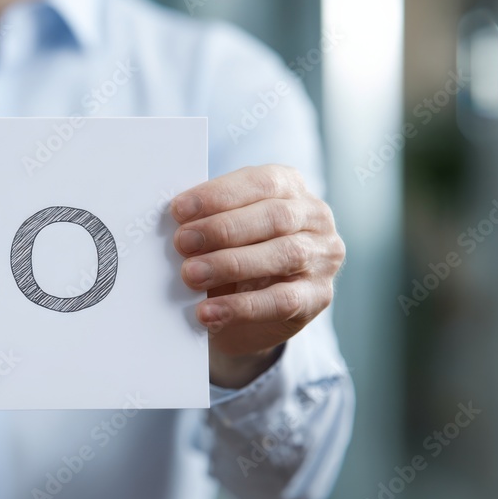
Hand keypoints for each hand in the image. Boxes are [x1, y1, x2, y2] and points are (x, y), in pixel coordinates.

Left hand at [171, 165, 345, 388]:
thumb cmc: (230, 257)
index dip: (219, 195)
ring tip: (191, 275)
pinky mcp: (318, 296)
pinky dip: (241, 307)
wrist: (245, 315)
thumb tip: (175, 221)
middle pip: (274, 217)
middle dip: (223, 229)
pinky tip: (210, 313)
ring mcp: (322, 257)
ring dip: (230, 264)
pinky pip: (282, 301)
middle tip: (182, 243)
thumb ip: (206, 221)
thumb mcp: (220, 233)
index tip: (179, 210)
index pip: (260, 182)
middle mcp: (315, 217)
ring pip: (282, 255)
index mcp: (289, 187)